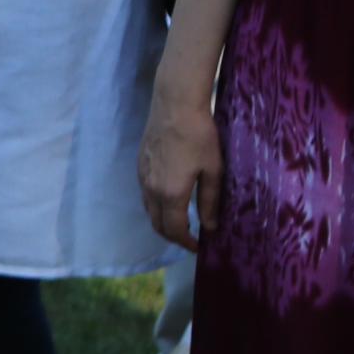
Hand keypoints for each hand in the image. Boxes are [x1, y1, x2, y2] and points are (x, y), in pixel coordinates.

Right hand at [138, 79, 224, 251]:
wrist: (175, 105)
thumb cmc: (200, 135)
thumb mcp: (213, 170)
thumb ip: (210, 201)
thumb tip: (211, 227)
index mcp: (171, 194)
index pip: (175, 230)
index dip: (187, 243)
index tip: (199, 247)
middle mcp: (151, 190)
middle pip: (158, 225)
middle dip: (174, 237)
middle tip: (191, 239)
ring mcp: (143, 178)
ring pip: (149, 211)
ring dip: (164, 222)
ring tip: (182, 222)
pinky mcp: (140, 166)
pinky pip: (146, 196)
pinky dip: (157, 207)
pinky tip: (171, 199)